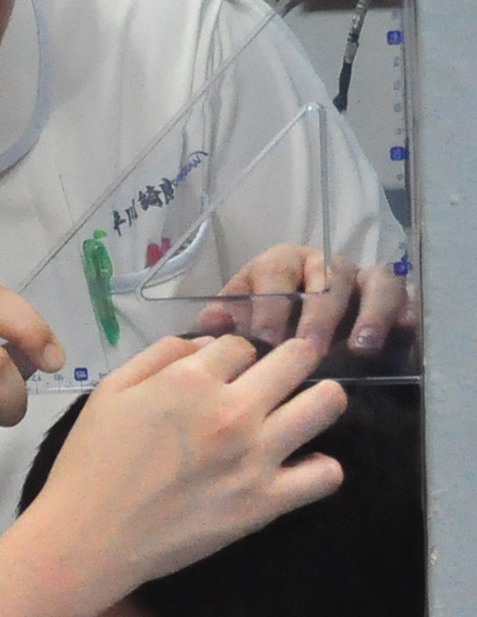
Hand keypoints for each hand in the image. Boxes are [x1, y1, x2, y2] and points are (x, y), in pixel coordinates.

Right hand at [28, 333, 344, 598]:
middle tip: (276, 380)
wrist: (88, 538)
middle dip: (289, 361)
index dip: (233, 355)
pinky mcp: (265, 502)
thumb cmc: (90, 464)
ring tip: (300, 413)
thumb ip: (159, 356)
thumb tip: (208, 346)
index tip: (225, 374)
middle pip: (298, 358)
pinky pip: (326, 474)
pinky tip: (297, 468)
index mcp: (190, 381)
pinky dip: (319, 468)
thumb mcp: (110, 392)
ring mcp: (255, 457)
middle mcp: (232, 411)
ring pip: (328, 404)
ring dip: (318, 400)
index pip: (242, 343)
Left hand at [199, 243, 414, 357]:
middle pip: (329, 274)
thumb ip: (220, 323)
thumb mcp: (233, 323)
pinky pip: (404, 296)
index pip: (277, 269)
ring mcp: (360, 280)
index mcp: (279, 265)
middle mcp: (322, 265)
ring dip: (369, 312)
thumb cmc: (258, 329)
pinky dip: (405, 310)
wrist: (289, 342)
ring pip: (373, 280)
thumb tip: (211, 325)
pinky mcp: (388, 299)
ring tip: (361, 347)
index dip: (271, 304)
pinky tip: (404, 330)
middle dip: (319, 314)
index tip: (266, 341)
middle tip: (312, 350)